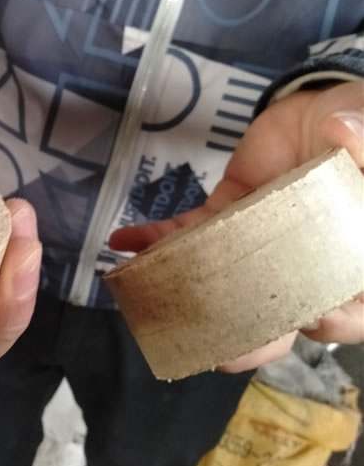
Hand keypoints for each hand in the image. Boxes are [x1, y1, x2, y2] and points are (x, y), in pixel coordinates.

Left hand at [110, 80, 363, 372]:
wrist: (321, 113)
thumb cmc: (361, 134)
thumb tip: (344, 135)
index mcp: (351, 261)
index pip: (351, 311)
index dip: (336, 322)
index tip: (313, 319)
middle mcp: (303, 270)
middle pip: (282, 320)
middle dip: (248, 342)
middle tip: (223, 351)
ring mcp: (258, 251)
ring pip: (225, 288)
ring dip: (188, 300)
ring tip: (161, 307)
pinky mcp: (224, 224)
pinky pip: (188, 237)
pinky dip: (154, 241)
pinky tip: (125, 241)